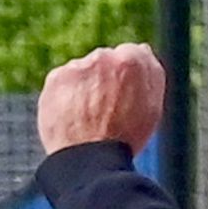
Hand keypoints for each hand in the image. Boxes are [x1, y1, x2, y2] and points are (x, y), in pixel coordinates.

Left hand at [37, 44, 167, 154]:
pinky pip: (62, 82)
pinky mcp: (55, 78)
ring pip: (82, 71)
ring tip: (86, 118)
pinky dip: (65, 96)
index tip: (122, 98)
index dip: (126, 80)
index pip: (131, 55)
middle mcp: (104, 56)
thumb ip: (150, 73)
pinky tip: (71, 117)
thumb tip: (142, 50)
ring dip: (84, 87)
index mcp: (133, 61)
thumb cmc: (125, 138)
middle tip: (103, 111)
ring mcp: (78, 66)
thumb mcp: (152, 107)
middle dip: (104, 79)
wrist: (89, 159)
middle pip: (105, 61)